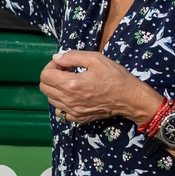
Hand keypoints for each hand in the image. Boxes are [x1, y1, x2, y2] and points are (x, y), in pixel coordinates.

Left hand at [39, 50, 160, 125]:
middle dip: (51, 76)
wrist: (130, 98)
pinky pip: (60, 112)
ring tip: (71, 82)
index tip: (63, 64)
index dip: (51, 66)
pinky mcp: (78, 118)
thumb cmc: (114, 76)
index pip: (45, 75)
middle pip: (44, 87)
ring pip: (50, 99)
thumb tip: (56, 58)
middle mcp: (68, 100)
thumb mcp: (96, 59)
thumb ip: (72, 56)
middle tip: (66, 71)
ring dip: (56, 89)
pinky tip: (72, 97)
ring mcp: (72, 111)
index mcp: (71, 84)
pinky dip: (61, 104)